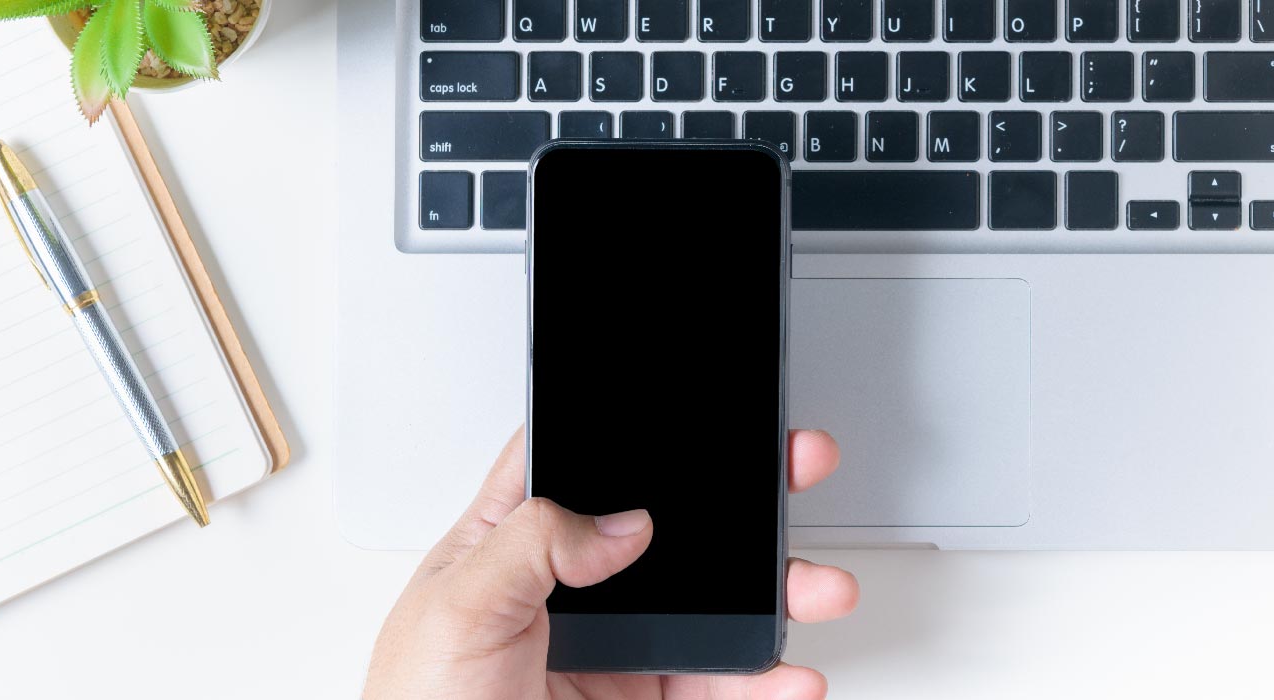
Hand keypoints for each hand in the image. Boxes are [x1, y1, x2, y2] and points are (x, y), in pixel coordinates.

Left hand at [364, 427, 856, 699]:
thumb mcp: (455, 606)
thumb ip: (531, 541)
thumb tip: (619, 520)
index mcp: (512, 541)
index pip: (584, 463)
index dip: (641, 429)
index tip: (704, 408)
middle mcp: (574, 589)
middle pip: (675, 526)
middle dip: (744, 499)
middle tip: (795, 469)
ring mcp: (618, 649)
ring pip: (715, 607)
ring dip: (777, 594)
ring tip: (818, 589)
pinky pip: (722, 684)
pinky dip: (767, 680)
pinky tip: (788, 675)